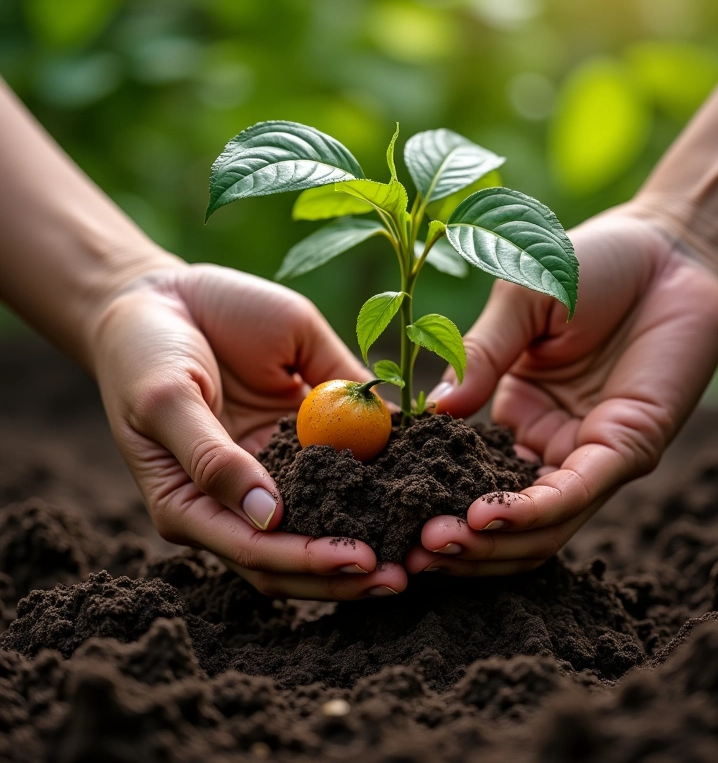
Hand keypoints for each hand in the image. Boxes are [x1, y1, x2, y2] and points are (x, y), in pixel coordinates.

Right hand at [92, 263, 406, 598]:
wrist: (158, 295)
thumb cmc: (145, 349)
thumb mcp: (167, 399)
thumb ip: (212, 458)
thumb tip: (267, 517)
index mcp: (195, 504)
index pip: (258, 551)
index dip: (309, 562)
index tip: (362, 561)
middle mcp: (240, 494)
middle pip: (298, 550)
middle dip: (347, 568)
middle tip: (404, 574)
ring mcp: (275, 463)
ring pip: (327, 512)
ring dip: (370, 531)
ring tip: (419, 545)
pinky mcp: (302, 427)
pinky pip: (345, 453)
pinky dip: (379, 467)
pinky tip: (415, 474)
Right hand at [406, 208, 717, 575]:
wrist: (669, 246)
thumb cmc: (589, 266)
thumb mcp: (516, 305)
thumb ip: (477, 356)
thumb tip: (428, 412)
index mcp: (516, 416)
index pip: (466, 478)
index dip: (430, 500)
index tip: (384, 512)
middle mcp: (550, 447)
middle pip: (501, 522)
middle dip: (456, 545)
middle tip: (405, 552)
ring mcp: (589, 454)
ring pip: (538, 528)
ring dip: (488, 545)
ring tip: (435, 544)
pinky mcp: (628, 450)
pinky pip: (574, 494)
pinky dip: (530, 513)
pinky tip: (486, 518)